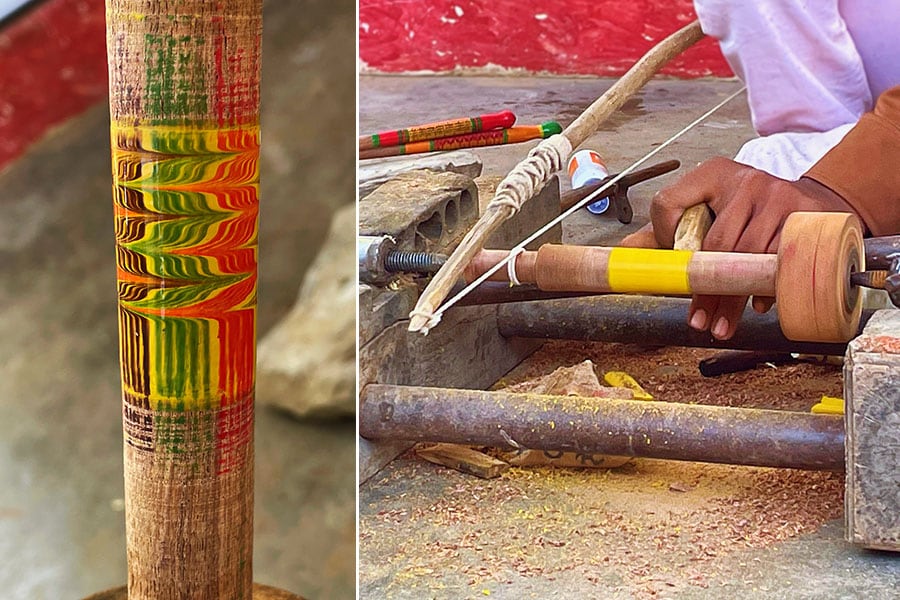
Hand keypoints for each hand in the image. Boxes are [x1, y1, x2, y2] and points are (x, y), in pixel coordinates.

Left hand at [621, 157, 860, 339]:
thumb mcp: (707, 211)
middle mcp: (743, 179)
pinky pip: (780, 258)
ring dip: (733, 299)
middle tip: (698, 322)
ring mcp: (777, 193)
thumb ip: (666, 231)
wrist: (811, 200)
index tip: (672, 264)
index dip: (663, 236)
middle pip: (714, 243)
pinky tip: (756, 304)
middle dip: (704, 290)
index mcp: (709, 174)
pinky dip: (766, 287)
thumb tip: (623, 253)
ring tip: (722, 325)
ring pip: (747, 256)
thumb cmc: (746, 213)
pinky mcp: (805, 212)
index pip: (667, 203)